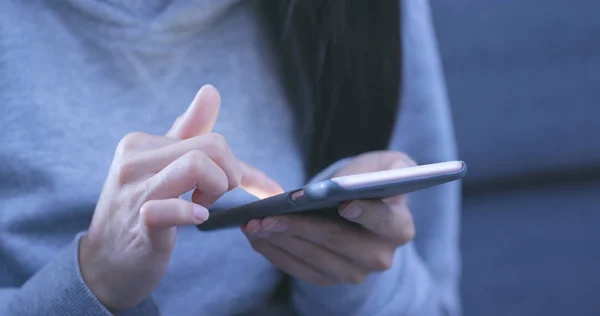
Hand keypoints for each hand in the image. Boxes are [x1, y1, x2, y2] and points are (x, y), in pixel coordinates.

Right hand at [79, 85, 281, 310]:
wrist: (105, 263)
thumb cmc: (142, 212)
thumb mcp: (163, 168)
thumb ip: (188, 132)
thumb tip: (211, 90)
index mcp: (141, 142)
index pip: (208, 137)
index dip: (239, 166)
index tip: (262, 189)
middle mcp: (133, 159)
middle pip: (213, 146)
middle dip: (231, 175)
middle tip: (215, 198)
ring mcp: (134, 190)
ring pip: (198, 165)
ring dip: (217, 189)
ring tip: (203, 206)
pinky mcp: (139, 222)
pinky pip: (172, 207)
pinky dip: (192, 214)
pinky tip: (196, 218)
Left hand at [243, 151, 415, 285]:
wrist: (357, 204)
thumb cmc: (371, 179)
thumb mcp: (384, 164)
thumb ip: (380, 169)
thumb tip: (360, 181)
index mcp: (399, 227)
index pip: (385, 222)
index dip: (366, 213)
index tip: (343, 203)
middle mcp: (380, 257)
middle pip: (340, 244)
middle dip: (303, 228)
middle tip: (272, 215)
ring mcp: (353, 272)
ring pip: (314, 259)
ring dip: (281, 241)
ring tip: (256, 223)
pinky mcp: (328, 279)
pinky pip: (298, 269)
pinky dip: (275, 252)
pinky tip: (257, 235)